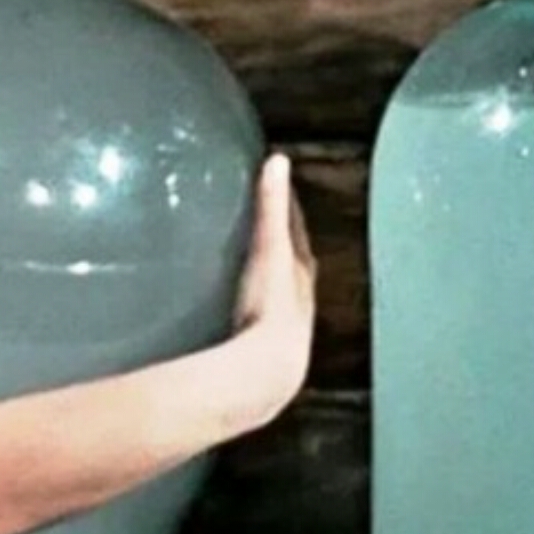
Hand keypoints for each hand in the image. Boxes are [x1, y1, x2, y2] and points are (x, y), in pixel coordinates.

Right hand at [229, 152, 318, 424]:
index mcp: (300, 274)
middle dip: (283, 246)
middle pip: (293, 265)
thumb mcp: (270, 250)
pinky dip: (250, 311)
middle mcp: (299, 302)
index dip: (289, 213)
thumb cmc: (270, 308)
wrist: (266, 373)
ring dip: (268, 282)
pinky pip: (258, 322)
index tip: (278, 190)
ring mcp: (285, 331)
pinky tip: (232, 316)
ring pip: (280, 297)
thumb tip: (277, 160)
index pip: (296, 235)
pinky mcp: (265, 354)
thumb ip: (271, 208)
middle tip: (265, 226)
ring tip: (248, 269)